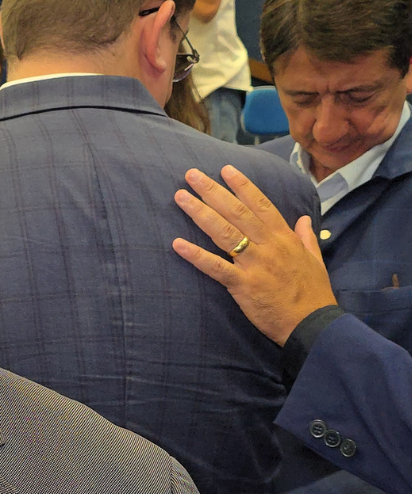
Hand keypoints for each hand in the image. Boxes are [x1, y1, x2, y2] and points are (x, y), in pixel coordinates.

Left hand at [171, 165, 336, 345]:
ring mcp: (255, 264)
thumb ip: (306, 237)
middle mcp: (268, 246)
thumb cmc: (313, 293)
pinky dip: (196, 256)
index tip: (225, 169)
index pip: (261, 204)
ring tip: (181, 197)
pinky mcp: (243, 285)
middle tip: (191, 175)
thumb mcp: (315, 260)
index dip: (242, 186)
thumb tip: (304, 219)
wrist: (314, 324)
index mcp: (284, 238)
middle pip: (236, 212)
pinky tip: (177, 244)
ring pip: (224, 232)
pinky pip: (216, 267)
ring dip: (200, 213)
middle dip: (212, 191)